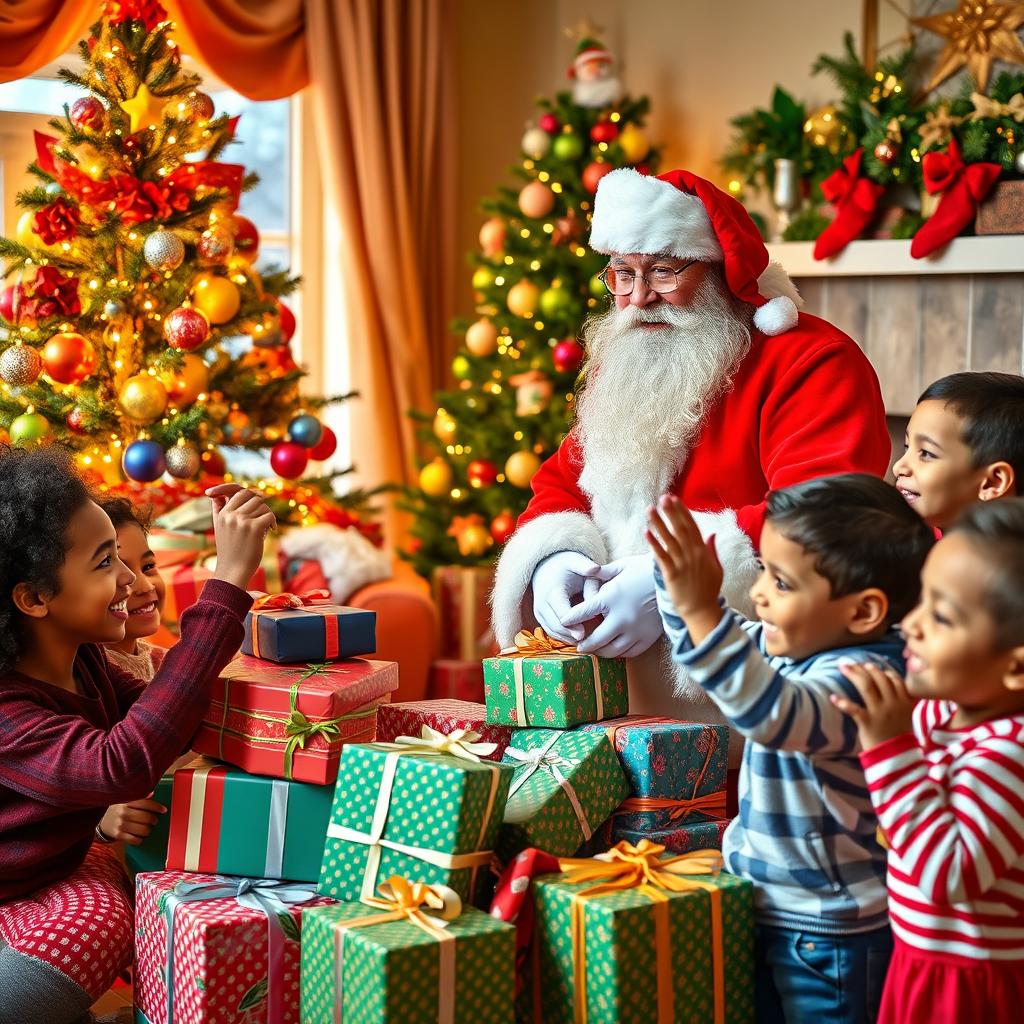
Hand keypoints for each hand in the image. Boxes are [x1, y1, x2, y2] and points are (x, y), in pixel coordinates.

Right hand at [98, 796, 165, 845]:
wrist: (101, 821)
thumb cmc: (118, 809)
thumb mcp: (125, 799)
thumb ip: (139, 796)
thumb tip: (152, 793)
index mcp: (126, 801)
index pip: (145, 803)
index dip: (156, 807)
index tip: (163, 810)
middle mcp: (123, 812)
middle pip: (145, 817)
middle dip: (153, 820)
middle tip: (154, 821)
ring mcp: (120, 824)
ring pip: (142, 829)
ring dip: (148, 830)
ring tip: (148, 828)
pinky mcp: (118, 835)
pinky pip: (134, 839)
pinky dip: (140, 839)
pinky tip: (140, 836)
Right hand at [205, 483, 276, 590]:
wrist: (233, 571)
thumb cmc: (229, 551)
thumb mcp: (219, 528)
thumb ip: (218, 509)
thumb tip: (219, 495)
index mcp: (222, 513)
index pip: (238, 491)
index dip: (250, 493)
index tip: (258, 498)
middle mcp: (231, 515)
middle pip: (253, 496)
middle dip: (261, 504)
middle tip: (264, 515)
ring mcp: (242, 521)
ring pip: (262, 505)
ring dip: (267, 515)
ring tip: (266, 527)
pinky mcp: (254, 528)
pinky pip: (269, 515)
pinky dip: (273, 522)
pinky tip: (272, 530)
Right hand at [531, 551, 606, 643]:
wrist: (546, 566)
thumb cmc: (566, 565)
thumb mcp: (576, 561)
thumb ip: (586, 567)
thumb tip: (595, 569)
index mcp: (552, 591)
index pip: (561, 612)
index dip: (571, 625)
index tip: (583, 634)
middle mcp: (542, 603)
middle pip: (555, 626)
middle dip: (570, 636)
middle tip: (587, 644)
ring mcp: (539, 611)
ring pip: (552, 631)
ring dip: (567, 639)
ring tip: (584, 645)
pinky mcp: (540, 617)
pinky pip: (550, 631)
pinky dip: (563, 637)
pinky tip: (577, 641)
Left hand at [560, 554, 662, 658]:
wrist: (675, 579)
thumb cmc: (646, 569)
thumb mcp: (622, 566)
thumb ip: (603, 573)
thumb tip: (588, 572)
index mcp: (611, 598)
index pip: (583, 612)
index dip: (570, 619)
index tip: (563, 622)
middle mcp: (621, 617)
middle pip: (596, 640)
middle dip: (584, 645)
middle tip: (579, 648)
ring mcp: (636, 630)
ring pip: (612, 651)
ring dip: (601, 653)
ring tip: (596, 651)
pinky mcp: (649, 637)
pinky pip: (630, 652)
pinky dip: (620, 653)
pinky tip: (615, 650)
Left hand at [646, 495, 723, 639]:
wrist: (702, 611)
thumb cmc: (709, 590)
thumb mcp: (716, 568)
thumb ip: (712, 550)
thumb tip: (712, 534)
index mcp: (702, 551)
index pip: (692, 526)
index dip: (683, 512)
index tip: (675, 499)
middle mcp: (692, 554)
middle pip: (680, 529)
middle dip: (671, 512)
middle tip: (663, 498)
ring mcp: (681, 564)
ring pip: (669, 539)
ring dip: (659, 523)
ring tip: (650, 509)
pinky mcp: (671, 574)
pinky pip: (661, 556)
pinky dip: (654, 544)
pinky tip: (646, 532)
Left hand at [832, 662, 915, 749]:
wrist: (898, 758)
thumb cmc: (899, 734)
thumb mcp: (906, 714)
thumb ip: (900, 697)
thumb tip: (888, 678)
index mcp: (905, 701)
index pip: (894, 678)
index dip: (880, 670)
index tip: (869, 666)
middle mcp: (893, 703)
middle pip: (878, 679)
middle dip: (863, 668)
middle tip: (850, 662)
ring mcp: (881, 712)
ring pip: (866, 687)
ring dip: (853, 674)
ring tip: (842, 667)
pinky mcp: (868, 723)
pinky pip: (854, 709)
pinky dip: (842, 703)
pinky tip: (832, 697)